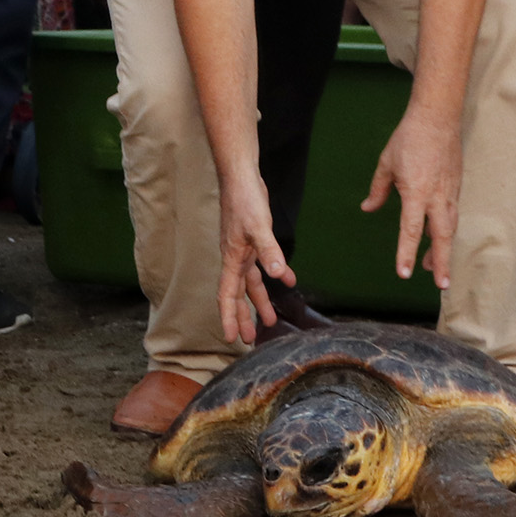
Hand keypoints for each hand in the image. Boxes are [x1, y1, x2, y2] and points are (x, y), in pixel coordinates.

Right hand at [215, 168, 293, 345]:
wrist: (241, 177)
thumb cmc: (245, 200)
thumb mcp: (258, 227)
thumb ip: (269, 251)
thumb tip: (278, 276)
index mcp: (232, 258)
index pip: (227, 294)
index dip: (229, 317)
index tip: (231, 337)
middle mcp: (235, 258)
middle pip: (237, 294)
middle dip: (243, 316)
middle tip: (248, 339)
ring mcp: (244, 249)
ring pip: (251, 282)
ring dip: (260, 300)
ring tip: (268, 320)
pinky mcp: (254, 240)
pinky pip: (264, 263)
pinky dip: (276, 272)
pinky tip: (288, 280)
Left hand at [363, 105, 463, 291]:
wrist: (438, 117)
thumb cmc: (409, 138)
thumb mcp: (386, 164)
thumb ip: (378, 190)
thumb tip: (368, 209)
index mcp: (416, 192)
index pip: (411, 229)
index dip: (406, 253)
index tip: (404, 273)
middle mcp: (436, 196)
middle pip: (442, 236)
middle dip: (442, 262)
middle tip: (441, 284)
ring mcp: (450, 191)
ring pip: (450, 227)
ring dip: (443, 249)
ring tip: (435, 268)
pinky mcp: (456, 186)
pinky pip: (453, 214)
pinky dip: (447, 230)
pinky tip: (440, 238)